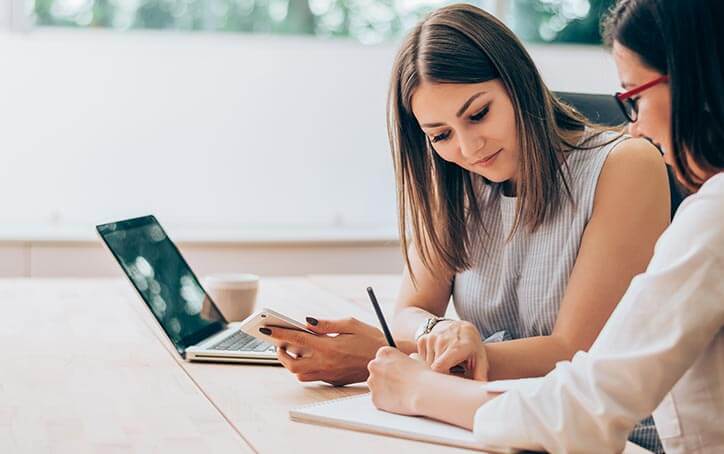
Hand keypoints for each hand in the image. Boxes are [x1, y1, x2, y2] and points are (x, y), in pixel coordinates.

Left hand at [263, 317, 385, 385]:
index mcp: (329, 346)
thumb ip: (326, 324)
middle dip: (281, 353)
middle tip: (279, 343)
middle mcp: (326, 363)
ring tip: (293, 349)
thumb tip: (306, 322)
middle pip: (292, 364)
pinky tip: (310, 356)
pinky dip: (306, 367)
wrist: (387, 360)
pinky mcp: (334, 381)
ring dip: (292, 362)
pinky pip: (313, 376)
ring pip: (300, 374)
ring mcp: (329, 374)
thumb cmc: (371, 339)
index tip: (266, 329)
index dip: (278, 333)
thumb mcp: (351, 323)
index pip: (296, 339)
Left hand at [367, 347, 431, 415]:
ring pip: (376, 386)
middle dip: (384, 377)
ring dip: (384, 389)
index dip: (391, 365)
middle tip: (398, 383)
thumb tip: (409, 358)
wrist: (423, 393)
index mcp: (383, 353)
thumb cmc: (422, 375)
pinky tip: (398, 401)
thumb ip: (408, 357)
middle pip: (376, 371)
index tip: (398, 371)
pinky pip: (379, 399)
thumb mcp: (416, 359)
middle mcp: (374, 365)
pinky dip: (386, 401)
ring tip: (400, 393)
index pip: (382, 358)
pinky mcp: (374, 398)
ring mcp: (372, 382)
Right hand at [417, 320, 487, 379]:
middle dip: (438, 375)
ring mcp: (430, 339)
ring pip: (425, 365)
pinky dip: (427, 363)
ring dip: (432, 369)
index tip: (449, 383)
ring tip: (445, 366)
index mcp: (456, 347)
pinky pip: (420, 358)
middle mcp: (441, 341)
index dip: (441, 378)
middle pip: (432, 368)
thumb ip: (480, 374)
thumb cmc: (471, 346)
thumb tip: (482, 388)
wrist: (460, 327)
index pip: (439, 368)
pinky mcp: (422, 339)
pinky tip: (437, 359)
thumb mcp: (480, 357)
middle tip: (449, 376)